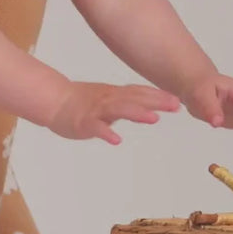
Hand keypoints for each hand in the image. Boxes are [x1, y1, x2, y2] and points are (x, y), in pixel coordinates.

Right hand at [47, 82, 180, 144]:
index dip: (159, 96)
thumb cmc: (83, 101)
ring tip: (154, 119)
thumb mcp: (110, 99)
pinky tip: (117, 140)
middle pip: (135, 98)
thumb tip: (153, 107)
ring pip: (119, 110)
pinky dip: (106, 132)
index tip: (178, 100)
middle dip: (156, 101)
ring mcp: (97, 110)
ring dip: (137, 113)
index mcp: (116, 94)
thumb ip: (129, 103)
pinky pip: (96, 127)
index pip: (141, 93)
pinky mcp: (84, 122)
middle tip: (176, 105)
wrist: (54, 100)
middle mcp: (109, 99)